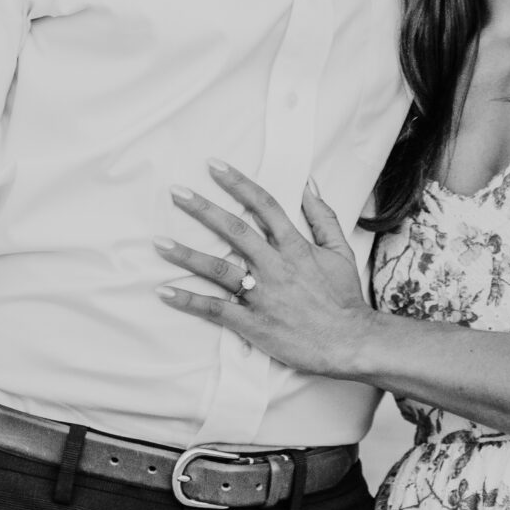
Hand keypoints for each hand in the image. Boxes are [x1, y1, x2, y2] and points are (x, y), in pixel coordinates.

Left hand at [156, 161, 376, 377]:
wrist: (351, 343)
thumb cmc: (344, 297)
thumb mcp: (339, 250)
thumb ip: (322, 216)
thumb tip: (308, 184)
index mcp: (295, 247)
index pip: (264, 205)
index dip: (238, 183)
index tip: (214, 166)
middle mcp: (275, 266)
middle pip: (234, 230)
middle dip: (203, 209)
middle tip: (176, 192)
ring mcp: (262, 295)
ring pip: (218, 269)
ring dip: (186, 255)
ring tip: (159, 242)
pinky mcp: (253, 323)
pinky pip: (215, 310)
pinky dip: (189, 301)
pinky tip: (164, 291)